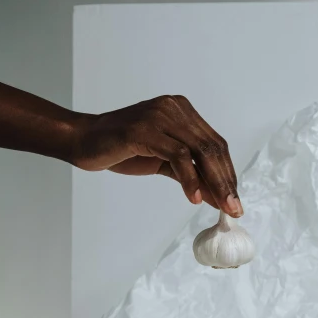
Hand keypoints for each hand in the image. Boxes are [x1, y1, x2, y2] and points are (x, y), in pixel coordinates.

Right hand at [73, 95, 242, 216]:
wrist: (83, 140)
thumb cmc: (121, 149)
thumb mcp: (162, 162)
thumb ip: (189, 175)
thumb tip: (217, 197)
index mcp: (181, 111)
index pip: (214, 144)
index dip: (228, 172)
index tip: (234, 199)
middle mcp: (174, 108)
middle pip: (212, 147)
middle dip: (226, 181)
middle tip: (235, 208)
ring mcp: (160, 116)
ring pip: (200, 151)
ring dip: (215, 183)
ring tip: (222, 207)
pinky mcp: (145, 129)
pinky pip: (178, 155)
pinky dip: (190, 179)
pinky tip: (194, 198)